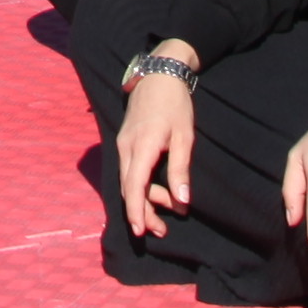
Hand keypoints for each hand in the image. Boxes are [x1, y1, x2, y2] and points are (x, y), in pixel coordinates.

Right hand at [112, 52, 199, 237]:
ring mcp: (122, 145)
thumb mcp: (184, 137)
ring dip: (145, 200)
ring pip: (128, 181)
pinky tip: (158, 193)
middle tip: (162, 231)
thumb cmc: (175, 105)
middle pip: (129, 188)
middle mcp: (126, 147)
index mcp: (142, 145)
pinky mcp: (124, 143)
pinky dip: (142, 186)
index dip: (136, 210)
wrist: (158, 75)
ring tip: (169, 211)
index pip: (134, 185)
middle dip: (144, 212)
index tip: (140, 231)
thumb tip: (182, 201)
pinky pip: (129, 171)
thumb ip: (181, 170)